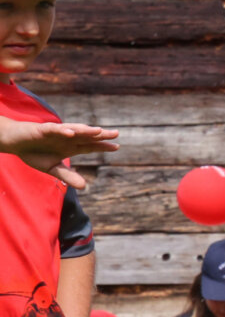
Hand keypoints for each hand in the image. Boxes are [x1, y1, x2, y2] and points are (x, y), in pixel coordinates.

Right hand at [0, 119, 114, 188]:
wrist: (15, 143)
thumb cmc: (35, 153)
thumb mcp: (52, 168)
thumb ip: (68, 176)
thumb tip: (85, 187)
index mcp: (70, 147)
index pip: (90, 146)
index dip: (102, 146)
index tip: (117, 147)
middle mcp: (66, 138)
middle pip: (86, 136)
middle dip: (100, 135)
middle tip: (116, 134)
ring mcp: (56, 133)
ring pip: (74, 130)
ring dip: (85, 130)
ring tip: (99, 131)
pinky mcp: (42, 130)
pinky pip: (54, 129)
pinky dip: (63, 131)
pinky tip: (72, 133)